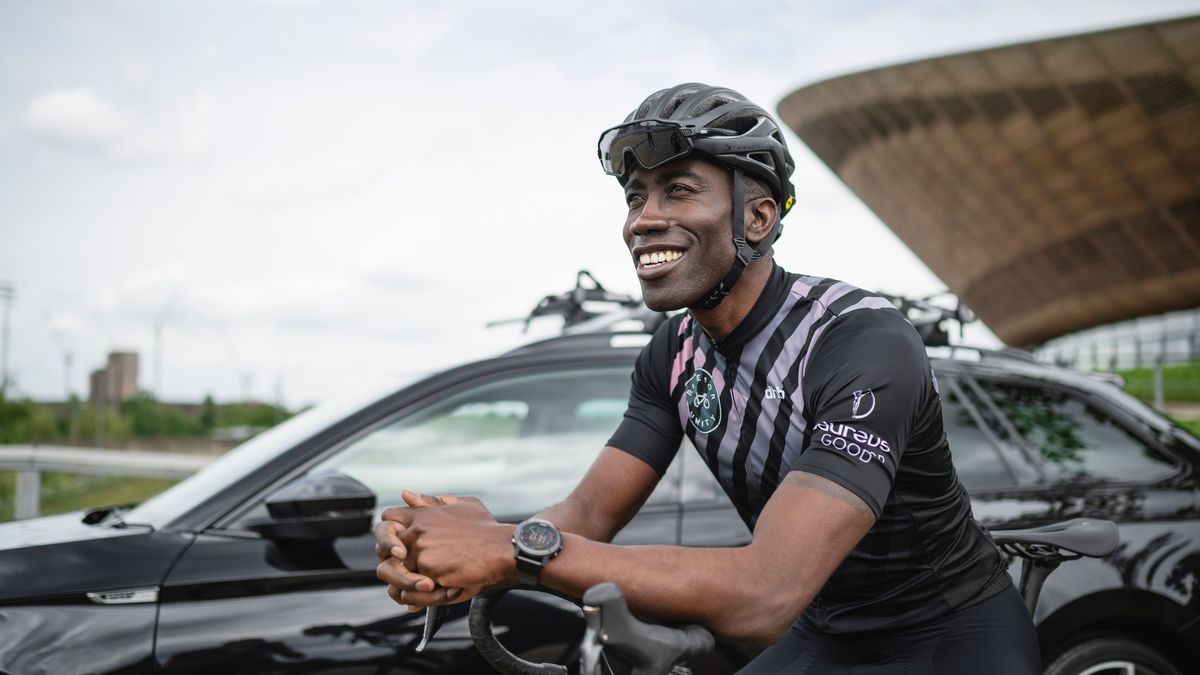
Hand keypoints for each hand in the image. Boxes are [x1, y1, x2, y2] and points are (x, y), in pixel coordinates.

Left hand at [376, 490, 512, 609]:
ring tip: (430, 586)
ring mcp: (421, 550)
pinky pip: (412, 589)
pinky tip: (441, 592)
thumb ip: (431, 501)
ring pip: (397, 573)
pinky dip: (423, 596)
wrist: (502, 548)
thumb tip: (406, 494)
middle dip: (396, 564)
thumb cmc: (486, 528)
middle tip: (413, 572)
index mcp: (422, 514)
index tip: (398, 547)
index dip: (388, 535)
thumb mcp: (462, 504)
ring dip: (409, 583)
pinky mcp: (429, 570)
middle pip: (385, 551)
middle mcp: (417, 530)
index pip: (387, 520)